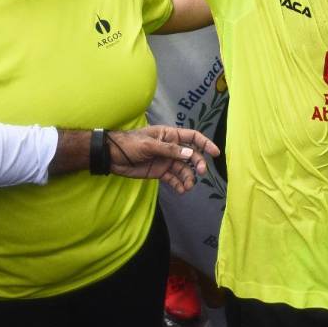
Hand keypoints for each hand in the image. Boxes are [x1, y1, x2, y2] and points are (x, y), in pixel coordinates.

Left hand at [106, 126, 220, 193]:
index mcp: (170, 136)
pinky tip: (181, 191)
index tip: (215, 153)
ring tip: (188, 187)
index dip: (205, 143)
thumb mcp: (149, 145)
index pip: (192, 137)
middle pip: (191, 156)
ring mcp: (166, 161)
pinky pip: (173, 179)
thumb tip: (190, 155)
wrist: (112, 157)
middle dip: (198, 164)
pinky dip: (179, 185)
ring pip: (183, 169)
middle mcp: (171, 148)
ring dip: (188, 178)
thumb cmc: (130, 144)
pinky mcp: (160, 172)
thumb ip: (170, 150)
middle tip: (200, 173)